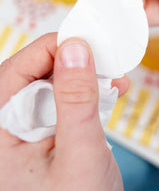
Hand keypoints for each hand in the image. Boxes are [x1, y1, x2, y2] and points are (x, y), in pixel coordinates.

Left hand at [0, 33, 128, 190]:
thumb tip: (75, 48)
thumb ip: (76, 99)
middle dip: (76, 62)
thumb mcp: (79, 153)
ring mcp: (27, 126)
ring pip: (53, 79)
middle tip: (108, 63)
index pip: (17, 69)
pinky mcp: (48, 127)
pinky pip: (64, 95)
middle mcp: (7, 125)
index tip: (90, 40)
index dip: (55, 48)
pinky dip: (89, 89)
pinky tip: (109, 92)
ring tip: (114, 82)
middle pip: (35, 70)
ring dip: (86, 75)